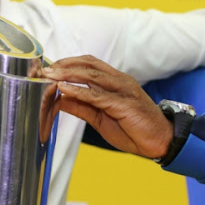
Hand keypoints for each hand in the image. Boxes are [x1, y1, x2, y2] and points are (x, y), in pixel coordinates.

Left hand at [39, 55, 172, 158]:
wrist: (160, 141)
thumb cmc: (134, 129)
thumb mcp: (101, 117)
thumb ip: (82, 106)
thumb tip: (59, 99)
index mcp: (115, 81)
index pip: (88, 63)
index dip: (68, 62)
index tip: (48, 68)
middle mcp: (119, 80)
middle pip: (87, 64)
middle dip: (63, 66)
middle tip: (43, 70)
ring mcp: (123, 90)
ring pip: (91, 75)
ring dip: (67, 74)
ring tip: (49, 76)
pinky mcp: (124, 104)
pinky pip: (97, 95)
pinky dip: (79, 91)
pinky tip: (65, 90)